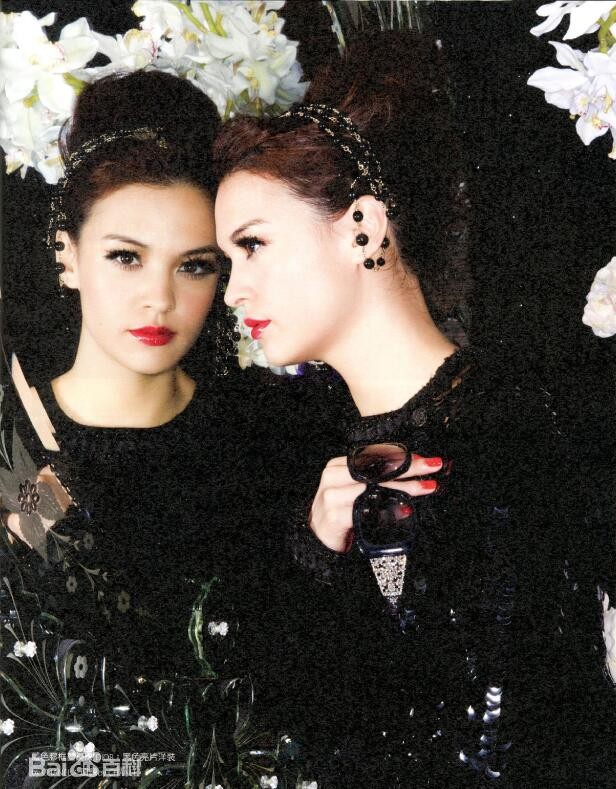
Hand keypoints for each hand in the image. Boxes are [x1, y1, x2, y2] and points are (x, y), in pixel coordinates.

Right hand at [309, 454, 441, 552]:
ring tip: (425, 487)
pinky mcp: (334, 517)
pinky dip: (387, 510)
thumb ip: (375, 480)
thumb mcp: (356, 491)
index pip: (373, 456)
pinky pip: (365, 511)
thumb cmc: (341, 513)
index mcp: (338, 466)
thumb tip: (411, 474)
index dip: (400, 457)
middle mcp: (332, 478)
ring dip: (403, 488)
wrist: (317, 541)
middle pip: (375, 470)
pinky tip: (404, 509)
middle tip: (431, 467)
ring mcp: (331, 497)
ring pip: (373, 488)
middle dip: (407, 468)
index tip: (423, 458)